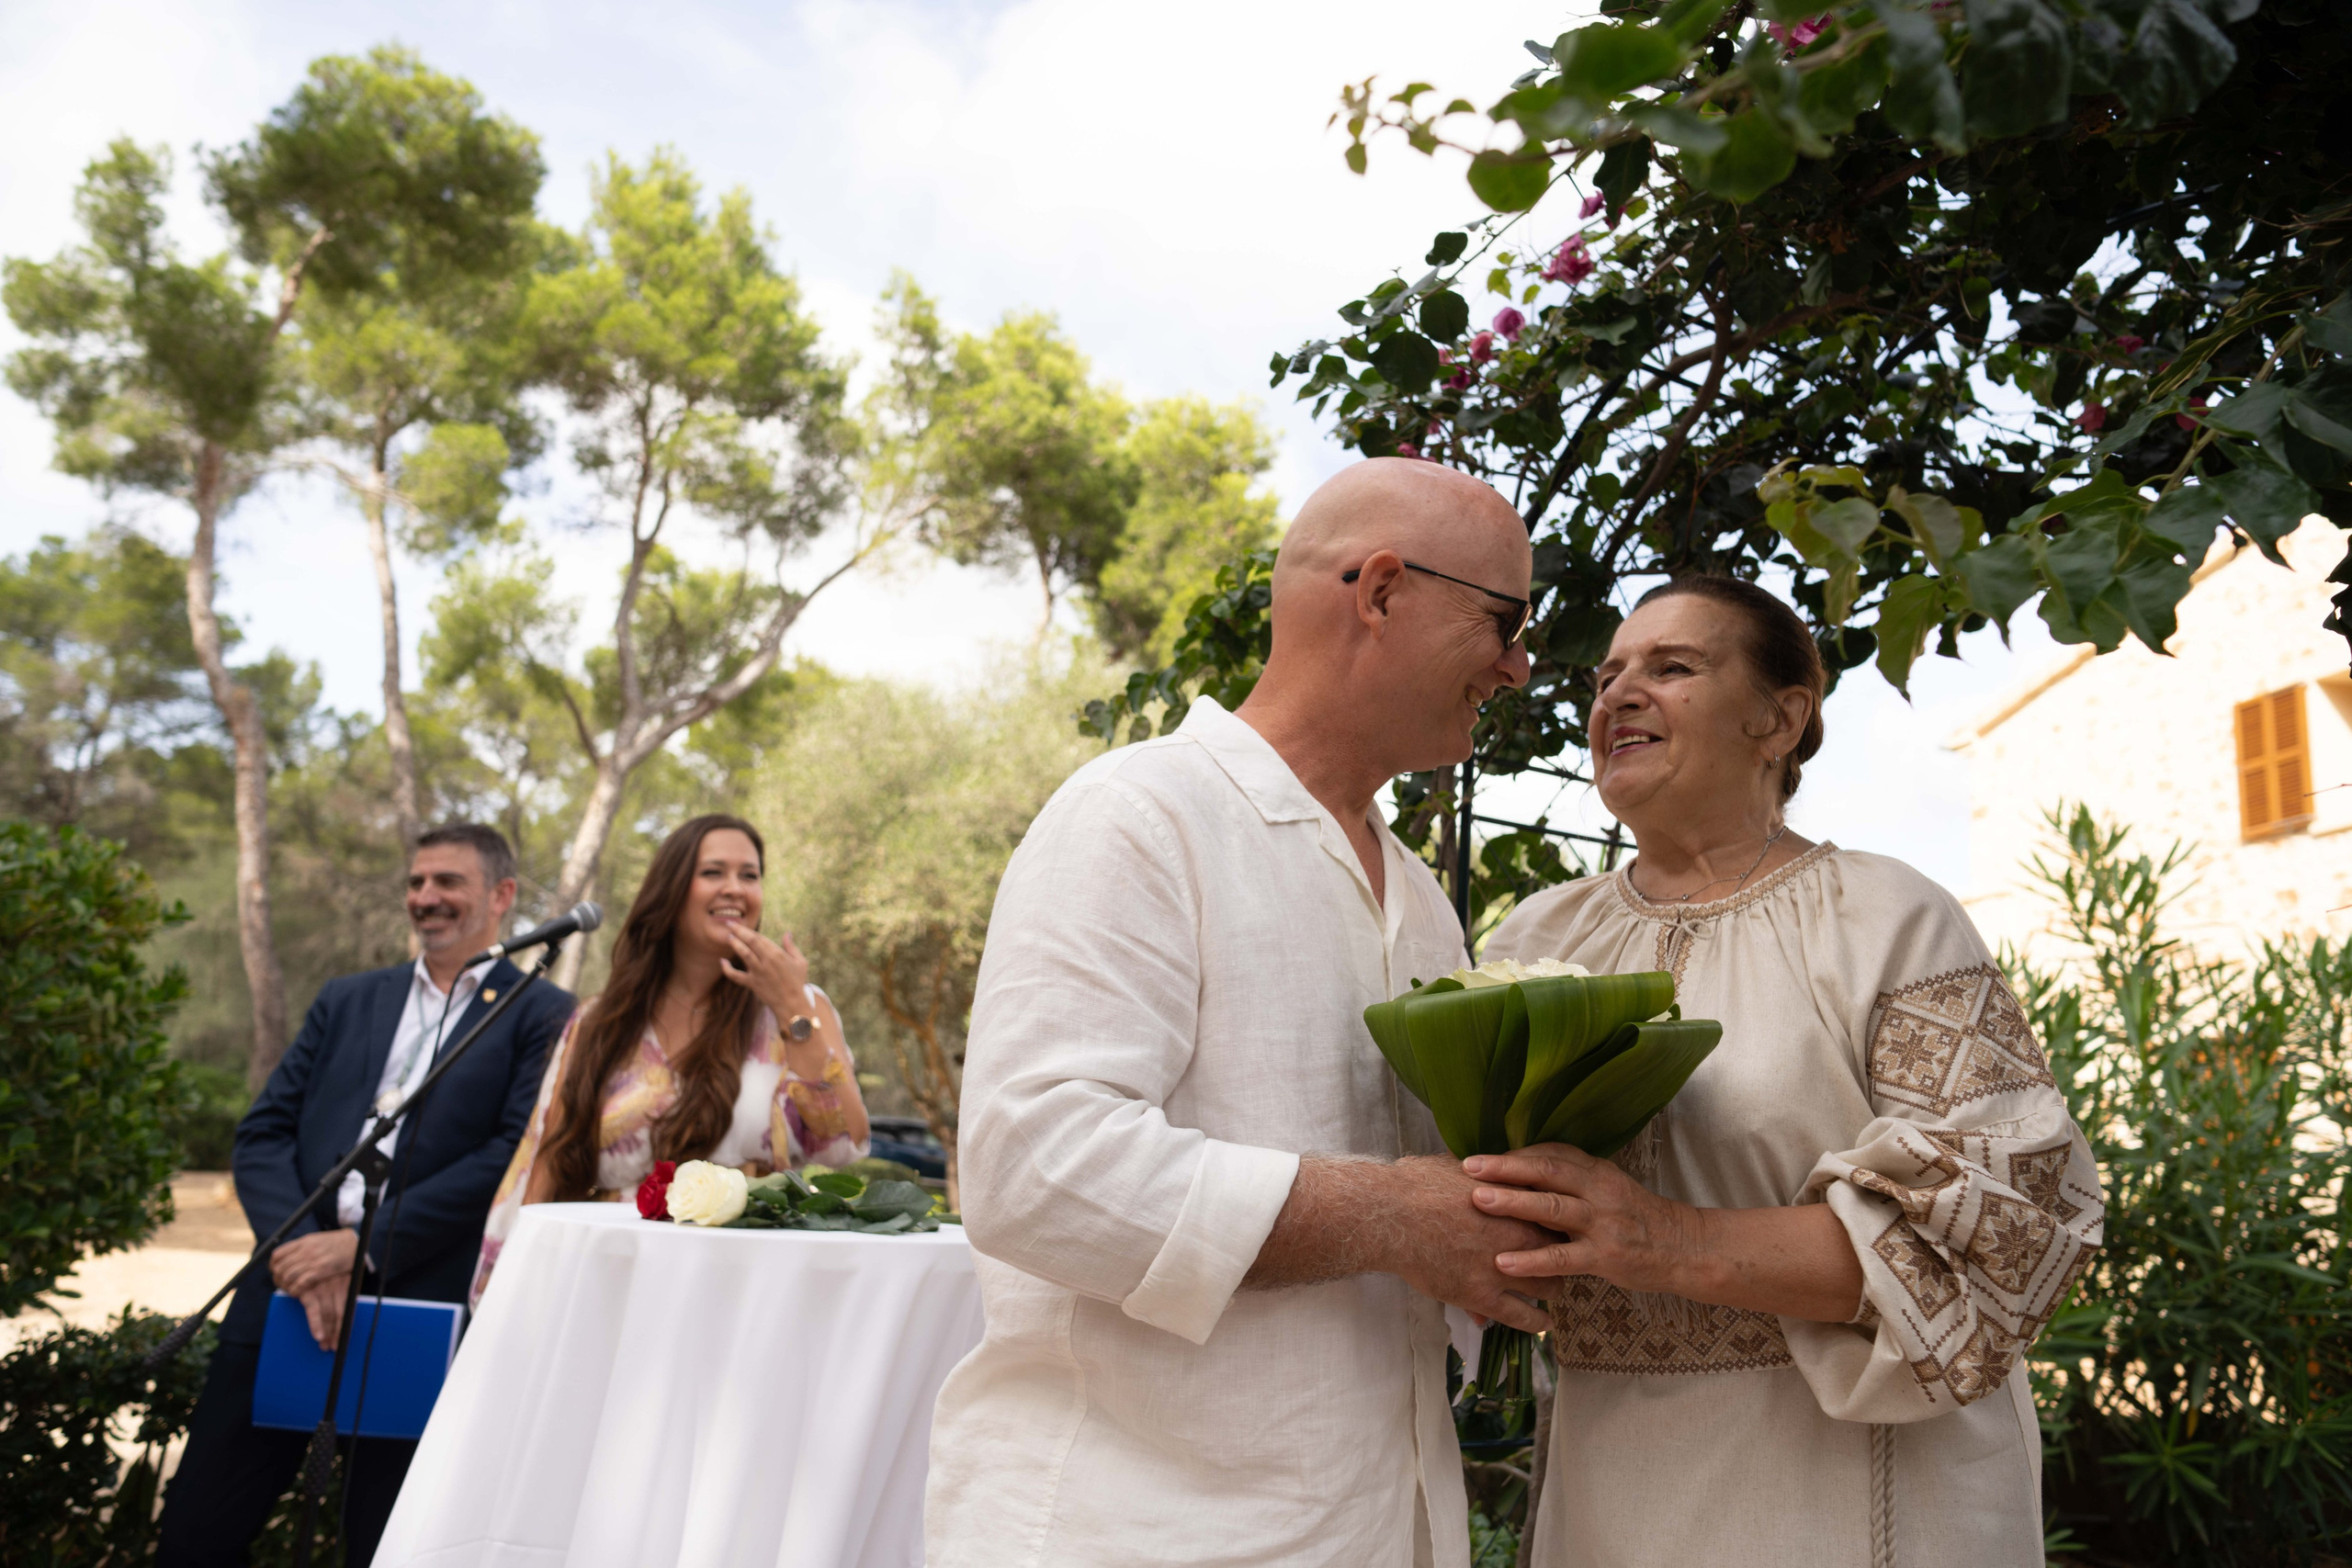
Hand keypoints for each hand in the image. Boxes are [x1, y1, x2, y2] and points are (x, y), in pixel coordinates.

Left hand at [271, 1228, 359, 1294]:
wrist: (354, 1243)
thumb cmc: (335, 1243)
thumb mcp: (315, 1239)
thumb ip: (300, 1247)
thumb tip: (286, 1257)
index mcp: (302, 1242)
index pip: (277, 1255)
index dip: (273, 1266)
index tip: (275, 1272)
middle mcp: (305, 1250)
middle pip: (280, 1268)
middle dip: (277, 1279)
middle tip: (281, 1284)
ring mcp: (312, 1260)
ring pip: (288, 1276)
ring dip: (285, 1286)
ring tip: (289, 1289)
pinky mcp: (321, 1270)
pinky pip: (300, 1283)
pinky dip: (295, 1290)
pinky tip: (296, 1292)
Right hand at [298, 1274, 350, 1350]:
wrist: (312, 1251)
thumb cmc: (328, 1267)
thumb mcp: (342, 1275)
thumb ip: (344, 1292)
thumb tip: (346, 1316)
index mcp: (346, 1283)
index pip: (348, 1309)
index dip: (345, 1326)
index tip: (343, 1339)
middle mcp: (336, 1286)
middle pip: (339, 1315)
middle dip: (336, 1333)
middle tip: (334, 1347)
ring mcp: (323, 1288)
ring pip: (328, 1315)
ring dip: (327, 1332)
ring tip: (325, 1345)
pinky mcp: (308, 1290)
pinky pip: (313, 1310)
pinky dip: (315, 1324)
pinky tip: (318, 1335)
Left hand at [719, 925, 811, 1019]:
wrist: (792, 1003)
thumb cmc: (797, 982)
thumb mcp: (800, 962)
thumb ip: (791, 947)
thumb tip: (787, 933)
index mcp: (778, 954)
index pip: (760, 938)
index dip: (749, 930)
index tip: (740, 924)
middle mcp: (767, 961)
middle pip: (750, 941)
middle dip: (739, 931)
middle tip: (729, 923)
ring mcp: (758, 972)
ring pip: (744, 954)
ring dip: (735, 944)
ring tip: (728, 937)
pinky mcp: (752, 983)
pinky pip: (736, 976)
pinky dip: (727, 969)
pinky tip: (722, 961)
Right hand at [1383, 1157, 1564, 1330]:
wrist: (1392, 1216)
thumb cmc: (1417, 1186)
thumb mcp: (1456, 1169)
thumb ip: (1478, 1176)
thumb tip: (1475, 1169)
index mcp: (1515, 1199)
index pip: (1553, 1213)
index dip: (1555, 1222)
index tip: (1554, 1227)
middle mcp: (1518, 1234)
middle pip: (1560, 1249)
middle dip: (1560, 1255)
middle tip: (1556, 1260)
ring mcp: (1503, 1267)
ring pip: (1547, 1285)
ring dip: (1552, 1287)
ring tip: (1553, 1290)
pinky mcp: (1483, 1295)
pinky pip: (1521, 1315)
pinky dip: (1537, 1322)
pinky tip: (1545, 1324)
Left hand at [1467, 1143, 1708, 1296]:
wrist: (1683, 1249)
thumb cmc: (1636, 1219)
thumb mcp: (1607, 1189)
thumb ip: (1572, 1180)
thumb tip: (1522, 1169)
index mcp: (1596, 1171)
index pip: (1551, 1154)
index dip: (1514, 1154)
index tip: (1481, 1156)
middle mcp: (1598, 1190)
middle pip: (1547, 1171)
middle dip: (1505, 1167)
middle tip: (1469, 1167)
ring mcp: (1602, 1223)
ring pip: (1552, 1207)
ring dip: (1513, 1202)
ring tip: (1477, 1201)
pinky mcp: (1605, 1257)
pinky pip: (1563, 1257)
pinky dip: (1531, 1260)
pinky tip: (1504, 1263)